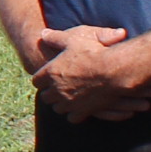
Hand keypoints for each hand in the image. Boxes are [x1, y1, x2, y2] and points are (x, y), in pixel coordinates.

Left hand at [27, 23, 143, 122]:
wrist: (114, 70)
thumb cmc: (93, 52)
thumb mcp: (73, 39)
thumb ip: (56, 38)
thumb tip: (43, 33)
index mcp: (51, 72)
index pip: (36, 81)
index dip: (41, 79)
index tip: (46, 78)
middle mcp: (57, 89)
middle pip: (45, 97)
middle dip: (50, 93)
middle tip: (57, 88)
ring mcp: (69, 102)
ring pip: (57, 108)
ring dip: (61, 104)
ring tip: (68, 98)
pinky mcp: (82, 112)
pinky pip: (72, 118)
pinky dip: (74, 114)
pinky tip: (79, 108)